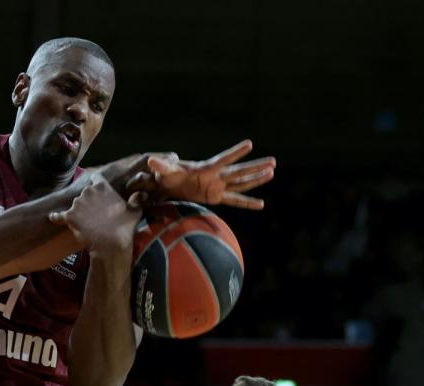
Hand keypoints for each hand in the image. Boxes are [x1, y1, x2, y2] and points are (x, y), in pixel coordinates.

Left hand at [48, 177, 142, 254]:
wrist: (110, 243)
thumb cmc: (124, 226)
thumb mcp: (135, 211)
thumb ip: (137, 200)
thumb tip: (142, 193)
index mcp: (102, 187)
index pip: (96, 179)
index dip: (96, 184)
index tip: (97, 188)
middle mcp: (87, 192)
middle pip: (85, 192)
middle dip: (88, 200)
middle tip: (94, 211)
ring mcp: (77, 204)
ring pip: (75, 204)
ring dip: (77, 210)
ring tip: (85, 220)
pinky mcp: (69, 217)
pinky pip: (59, 215)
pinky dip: (56, 216)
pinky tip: (51, 216)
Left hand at [137, 141, 274, 209]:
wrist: (171, 184)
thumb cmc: (168, 175)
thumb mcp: (164, 172)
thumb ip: (161, 166)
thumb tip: (150, 160)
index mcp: (205, 168)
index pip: (223, 160)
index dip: (235, 153)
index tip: (249, 143)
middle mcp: (216, 176)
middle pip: (239, 171)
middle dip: (255, 167)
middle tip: (273, 160)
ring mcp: (218, 186)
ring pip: (241, 183)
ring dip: (256, 179)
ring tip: (272, 172)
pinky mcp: (217, 197)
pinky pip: (235, 200)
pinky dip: (247, 203)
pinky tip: (261, 205)